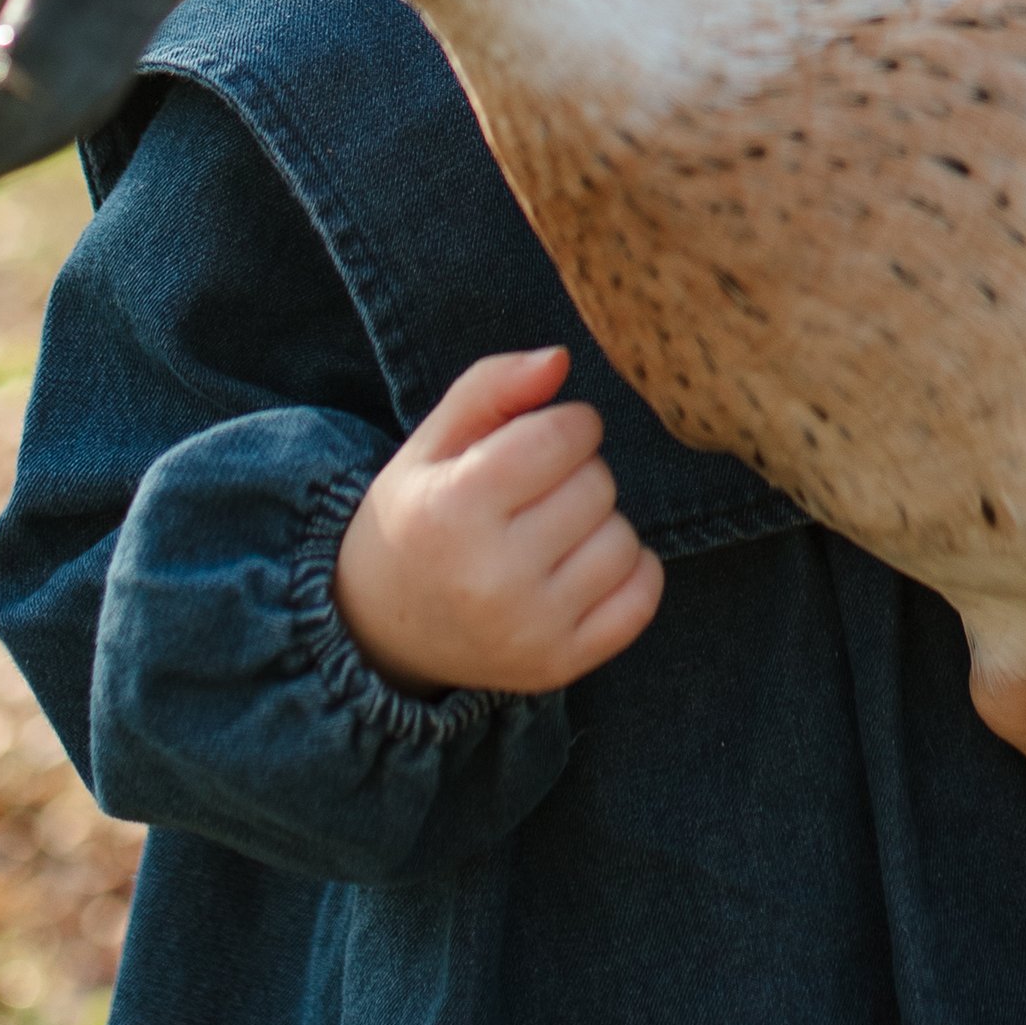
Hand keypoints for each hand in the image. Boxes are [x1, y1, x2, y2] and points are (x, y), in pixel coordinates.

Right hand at [335, 345, 664, 695]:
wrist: (382, 628)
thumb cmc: (418, 518)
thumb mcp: (431, 443)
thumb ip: (491, 386)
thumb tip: (560, 359)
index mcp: (452, 509)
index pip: (563, 435)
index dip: (566, 424)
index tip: (542, 439)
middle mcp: (492, 576)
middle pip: (597, 484)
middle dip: (577, 473)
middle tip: (535, 494)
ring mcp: (530, 629)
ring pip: (624, 539)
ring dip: (599, 524)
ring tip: (552, 533)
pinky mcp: (560, 664)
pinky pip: (643, 597)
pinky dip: (628, 572)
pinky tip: (582, 568)